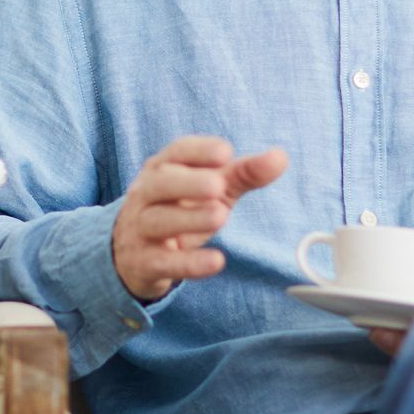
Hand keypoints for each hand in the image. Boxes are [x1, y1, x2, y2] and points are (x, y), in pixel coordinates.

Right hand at [111, 136, 287, 301]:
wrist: (133, 254)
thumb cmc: (180, 210)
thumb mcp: (212, 190)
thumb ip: (244, 173)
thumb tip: (280, 157)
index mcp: (161, 169)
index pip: (175, 153)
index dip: (198, 151)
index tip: (226, 153)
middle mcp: (145, 195)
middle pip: (159, 184)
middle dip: (188, 183)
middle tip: (219, 186)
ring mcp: (141, 229)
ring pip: (158, 220)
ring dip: (190, 218)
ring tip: (221, 215)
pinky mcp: (144, 263)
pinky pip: (163, 262)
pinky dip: (189, 263)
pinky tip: (216, 261)